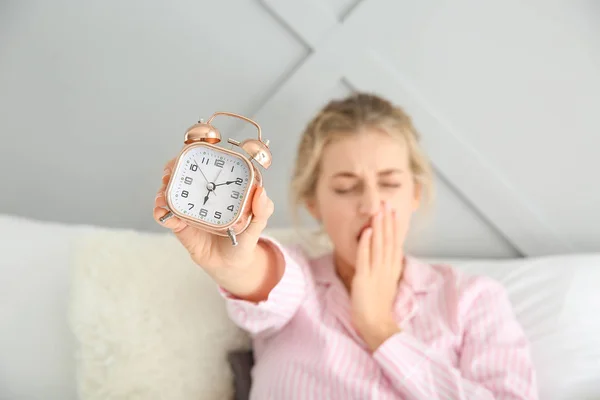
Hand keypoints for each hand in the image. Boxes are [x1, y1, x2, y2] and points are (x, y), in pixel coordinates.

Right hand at [153, 158, 274, 286]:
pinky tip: (163, 212)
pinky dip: (161, 211)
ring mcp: (189, 207)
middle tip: (170, 172)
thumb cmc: (245, 238)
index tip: (190, 153)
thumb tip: (261, 192)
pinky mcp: (180, 225)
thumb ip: (262, 209)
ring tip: (164, 195)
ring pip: (170, 192)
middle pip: (182, 173)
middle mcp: (202, 193)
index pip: (207, 164)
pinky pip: (166, 215)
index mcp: (221, 186)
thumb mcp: (258, 223)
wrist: (232, 264)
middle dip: (172, 168)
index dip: (196, 154)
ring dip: (163, 190)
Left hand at [351, 201, 403, 351]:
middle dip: (387, 220)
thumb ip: (385, 267)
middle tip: (386, 202)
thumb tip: (382, 253)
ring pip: (378, 245)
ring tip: (378, 210)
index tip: (393, 211)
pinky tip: (367, 231)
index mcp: (392, 269)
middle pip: (388, 240)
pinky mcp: (364, 278)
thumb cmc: (378, 306)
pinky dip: (366, 243)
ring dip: (379, 227)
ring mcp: (376, 272)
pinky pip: (365, 257)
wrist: (376, 325)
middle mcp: (386, 268)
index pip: (395, 243)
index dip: (394, 226)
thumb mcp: (385, 282)